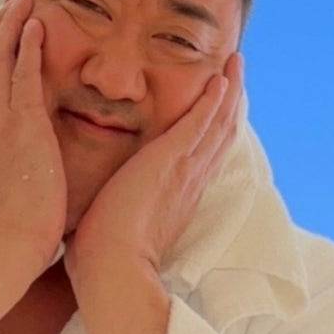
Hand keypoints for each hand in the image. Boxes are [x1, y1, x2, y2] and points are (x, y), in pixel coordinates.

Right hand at [0, 0, 66, 273]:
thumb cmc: (15, 228)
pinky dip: (26, 46)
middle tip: (10, 2)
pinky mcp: (22, 125)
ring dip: (9, 26)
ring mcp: (1, 122)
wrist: (7, 245)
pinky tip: (36, 23)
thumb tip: (32, 161)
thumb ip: (16, 165)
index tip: (3, 34)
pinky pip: (21, 74)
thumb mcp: (10, 186)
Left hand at [64, 53, 243, 275]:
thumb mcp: (115, 225)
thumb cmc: (104, 258)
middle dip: (230, 101)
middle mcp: (190, 181)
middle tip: (236, 73)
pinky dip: (213, 100)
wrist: (112, 272)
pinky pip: (200, 123)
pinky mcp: (172, 160)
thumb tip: (97, 210)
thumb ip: (115, 211)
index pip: (203, 155)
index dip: (214, 129)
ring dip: (229, 90)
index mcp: (178, 196)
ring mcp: (185, 170)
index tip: (218, 106)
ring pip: (218, 123)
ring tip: (236, 61)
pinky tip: (220, 78)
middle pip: (220, 134)